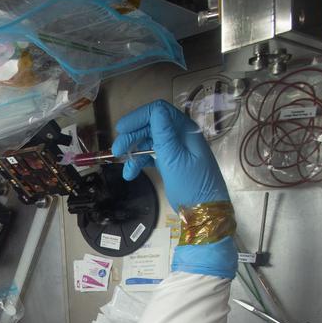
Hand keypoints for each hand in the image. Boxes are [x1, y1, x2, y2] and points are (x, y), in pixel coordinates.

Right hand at [111, 100, 228, 209]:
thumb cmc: (193, 185)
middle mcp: (179, 135)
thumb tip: (156, 111)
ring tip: (122, 164)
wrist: (205, 211)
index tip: (121, 128)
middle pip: (151, 126)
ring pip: (149, 141)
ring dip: (133, 150)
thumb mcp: (175, 160)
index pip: (159, 112)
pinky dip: (139, 162)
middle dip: (132, 136)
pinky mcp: (170, 161)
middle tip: (116, 151)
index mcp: (184, 130)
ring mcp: (175, 149)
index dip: (138, 117)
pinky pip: (151, 155)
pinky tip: (130, 174)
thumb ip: (164, 135)